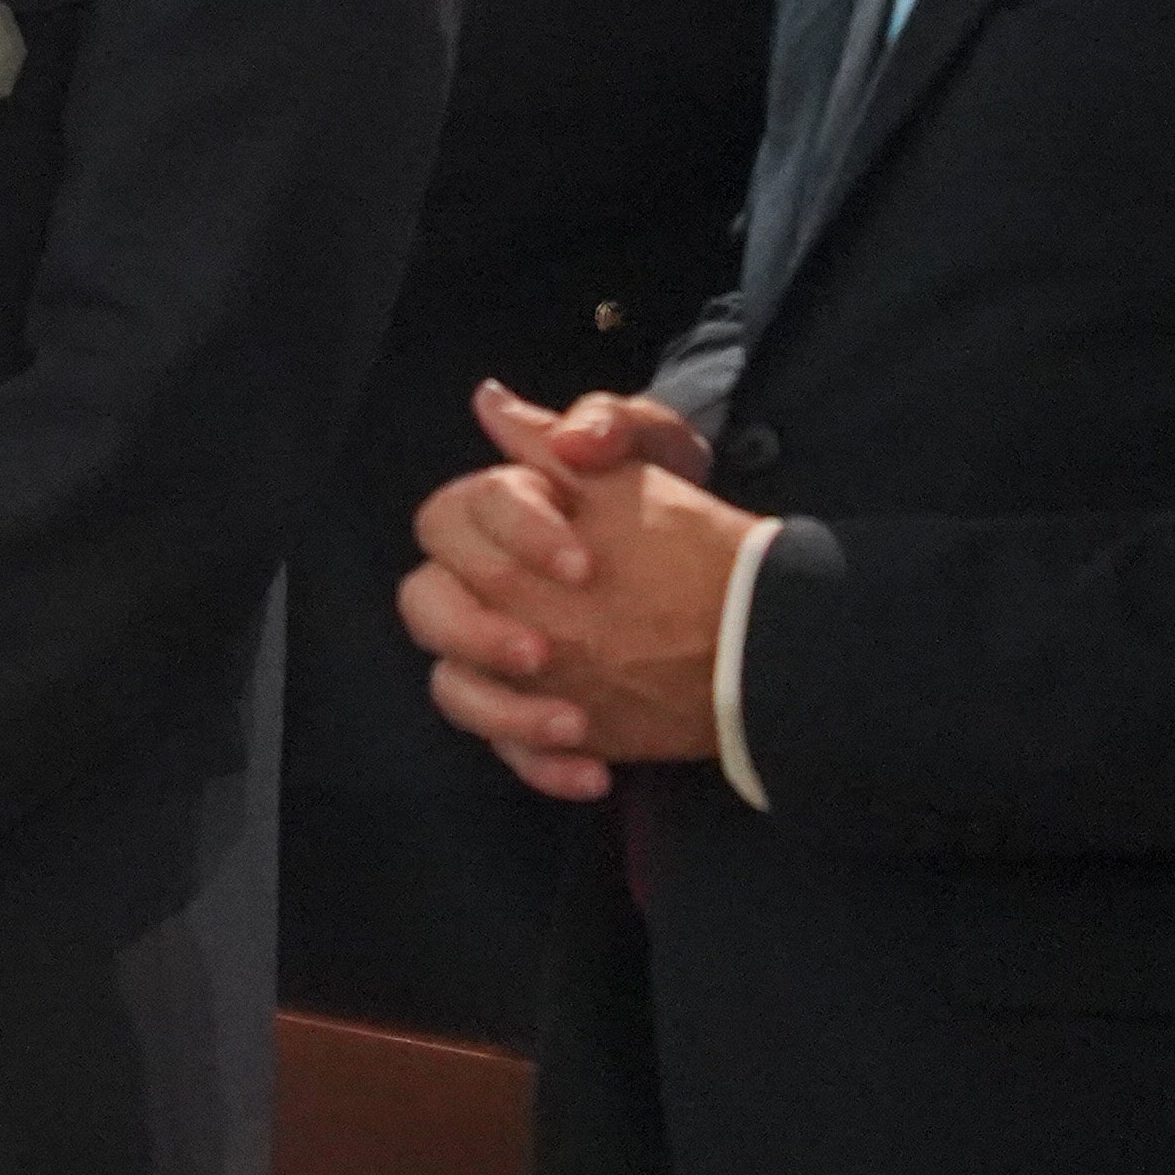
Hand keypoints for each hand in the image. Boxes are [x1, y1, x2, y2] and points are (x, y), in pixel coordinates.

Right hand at [400, 381, 747, 798]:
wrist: (747, 620)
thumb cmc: (689, 526)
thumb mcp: (654, 459)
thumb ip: (589, 426)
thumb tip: (492, 401)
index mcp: (503, 518)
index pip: (459, 515)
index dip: (515, 538)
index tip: (583, 565)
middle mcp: (488, 588)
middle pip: (427, 603)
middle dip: (479, 631)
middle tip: (544, 652)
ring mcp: (506, 657)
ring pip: (453, 686)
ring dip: (503, 710)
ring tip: (573, 724)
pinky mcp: (534, 715)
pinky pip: (509, 752)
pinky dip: (544, 767)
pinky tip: (597, 773)